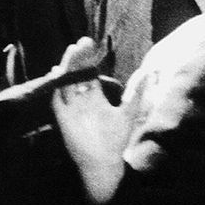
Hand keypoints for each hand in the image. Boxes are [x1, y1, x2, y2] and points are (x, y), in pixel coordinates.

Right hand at [49, 38, 132, 204]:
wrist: (105, 162)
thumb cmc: (115, 139)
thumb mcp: (128, 112)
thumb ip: (137, 93)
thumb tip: (148, 72)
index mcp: (94, 96)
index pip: (88, 72)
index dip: (88, 58)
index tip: (90, 43)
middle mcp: (80, 99)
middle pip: (75, 73)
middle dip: (78, 58)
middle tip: (82, 43)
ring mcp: (70, 108)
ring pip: (65, 82)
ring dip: (67, 67)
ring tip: (72, 52)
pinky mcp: (62, 118)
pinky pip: (56, 100)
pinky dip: (56, 87)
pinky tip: (57, 74)